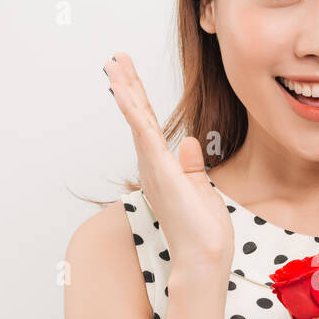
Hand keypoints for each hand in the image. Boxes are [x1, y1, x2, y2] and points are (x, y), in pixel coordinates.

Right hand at [104, 51, 234, 266]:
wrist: (205, 258)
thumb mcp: (201, 191)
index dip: (140, 100)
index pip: (150, 126)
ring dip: (126, 91)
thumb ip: (192, 166)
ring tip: (114, 66)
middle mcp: (153, 166)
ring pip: (137, 121)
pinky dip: (134, 111)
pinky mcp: (161, 171)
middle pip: (138, 118)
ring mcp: (155, 168)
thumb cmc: (203, 233)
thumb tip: (189, 141)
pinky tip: (125, 91)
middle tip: (115, 59)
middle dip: (127, 87)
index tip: (130, 77)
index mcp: (162, 169)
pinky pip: (144, 134)